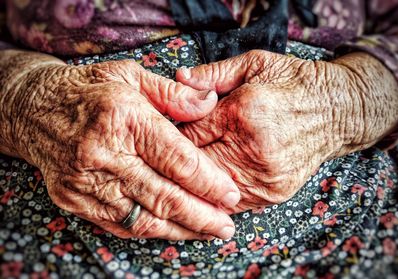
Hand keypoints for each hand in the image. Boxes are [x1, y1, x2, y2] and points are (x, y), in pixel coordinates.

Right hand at [2, 52, 240, 238]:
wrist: (33, 109)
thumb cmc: (89, 90)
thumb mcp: (131, 76)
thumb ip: (174, 94)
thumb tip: (210, 104)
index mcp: (123, 117)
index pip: (177, 160)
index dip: (209, 182)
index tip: (231, 195)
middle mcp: (102, 153)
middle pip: (164, 195)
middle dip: (202, 215)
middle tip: (227, 226)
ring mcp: (85, 181)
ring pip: (143, 218)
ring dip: (180, 229)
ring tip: (207, 232)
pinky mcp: (74, 199)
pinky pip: (119, 225)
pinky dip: (151, 231)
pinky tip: (172, 229)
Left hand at [177, 50, 397, 210]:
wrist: (337, 111)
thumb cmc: (294, 83)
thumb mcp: (255, 64)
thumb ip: (212, 74)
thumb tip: (178, 78)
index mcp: (242, 114)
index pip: (189, 135)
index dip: (172, 137)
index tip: (168, 135)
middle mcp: (252, 150)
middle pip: (196, 167)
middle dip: (180, 163)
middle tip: (169, 158)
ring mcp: (264, 177)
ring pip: (211, 191)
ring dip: (195, 185)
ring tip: (183, 177)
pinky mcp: (274, 193)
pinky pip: (233, 203)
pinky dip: (216, 197)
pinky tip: (208, 190)